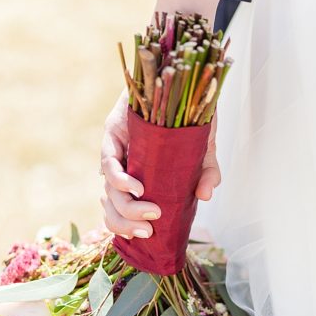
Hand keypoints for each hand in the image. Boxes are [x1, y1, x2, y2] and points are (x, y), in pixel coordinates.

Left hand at [99, 91, 220, 239]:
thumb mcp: (203, 148)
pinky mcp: (112, 133)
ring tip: (151, 213)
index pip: (119, 211)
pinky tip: (137, 189)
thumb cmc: (188, 116)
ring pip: (109, 190)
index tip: (146, 235)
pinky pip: (109, 162)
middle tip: (149, 231)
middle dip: (126, 224)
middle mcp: (121, 168)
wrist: (179, 80)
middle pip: (111, 207)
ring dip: (127, 208)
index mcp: (136, 178)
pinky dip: (121, 180)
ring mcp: (114, 151)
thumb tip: (206, 195)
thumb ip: (206, 172)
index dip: (124, 228)